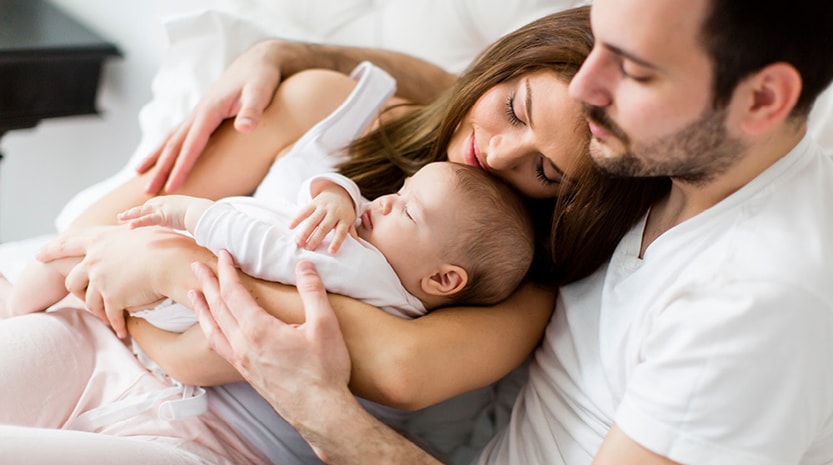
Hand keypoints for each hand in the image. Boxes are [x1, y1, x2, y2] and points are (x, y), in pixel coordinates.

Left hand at [38, 226, 175, 337]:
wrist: (171, 261)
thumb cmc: (166, 243)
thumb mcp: (142, 230)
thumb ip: (129, 231)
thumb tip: (130, 223)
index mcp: (100, 240)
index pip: (67, 243)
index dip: (52, 250)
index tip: (38, 255)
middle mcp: (95, 260)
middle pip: (73, 280)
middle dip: (77, 293)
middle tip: (80, 300)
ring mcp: (101, 280)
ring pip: (90, 302)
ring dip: (100, 312)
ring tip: (110, 319)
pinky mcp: (112, 297)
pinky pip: (110, 315)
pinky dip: (116, 324)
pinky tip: (122, 331)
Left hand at [118, 195, 212, 231]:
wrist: (207, 213)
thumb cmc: (206, 216)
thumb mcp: (198, 217)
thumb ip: (193, 222)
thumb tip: (199, 231)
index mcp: (174, 202)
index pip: (156, 206)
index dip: (146, 210)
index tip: (138, 213)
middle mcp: (167, 202)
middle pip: (147, 207)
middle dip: (134, 211)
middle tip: (122, 216)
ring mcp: (164, 208)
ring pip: (142, 211)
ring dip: (130, 215)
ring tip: (120, 218)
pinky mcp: (163, 216)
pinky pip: (147, 220)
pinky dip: (138, 222)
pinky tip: (129, 226)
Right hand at [137, 40, 283, 193]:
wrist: (260, 61)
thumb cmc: (262, 78)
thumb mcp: (261, 92)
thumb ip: (253, 110)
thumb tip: (245, 128)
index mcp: (209, 110)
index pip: (192, 145)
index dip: (182, 167)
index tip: (172, 188)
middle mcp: (199, 112)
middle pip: (174, 144)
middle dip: (160, 169)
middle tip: (146, 193)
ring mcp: (199, 112)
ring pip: (172, 138)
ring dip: (157, 157)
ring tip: (140, 174)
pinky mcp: (204, 113)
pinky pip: (181, 134)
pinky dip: (168, 146)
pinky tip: (161, 155)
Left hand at [191, 251, 351, 418]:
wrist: (320, 412)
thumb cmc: (324, 370)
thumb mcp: (325, 325)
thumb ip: (313, 291)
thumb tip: (304, 264)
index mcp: (258, 330)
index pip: (233, 293)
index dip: (226, 271)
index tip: (222, 253)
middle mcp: (243, 345)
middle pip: (217, 308)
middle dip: (207, 284)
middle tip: (197, 266)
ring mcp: (242, 361)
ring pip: (213, 329)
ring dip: (202, 308)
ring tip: (194, 295)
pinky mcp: (247, 373)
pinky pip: (219, 346)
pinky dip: (210, 330)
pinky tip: (213, 329)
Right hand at [290, 184, 357, 252]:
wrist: (338, 192)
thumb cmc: (344, 212)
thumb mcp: (350, 221)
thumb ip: (351, 232)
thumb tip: (359, 246)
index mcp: (344, 219)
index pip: (341, 232)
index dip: (336, 242)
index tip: (331, 252)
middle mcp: (334, 212)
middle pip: (324, 227)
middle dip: (316, 238)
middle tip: (308, 249)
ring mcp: (323, 207)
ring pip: (313, 220)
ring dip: (305, 231)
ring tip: (298, 242)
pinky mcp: (314, 203)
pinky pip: (304, 210)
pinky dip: (297, 218)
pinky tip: (291, 227)